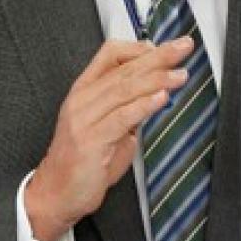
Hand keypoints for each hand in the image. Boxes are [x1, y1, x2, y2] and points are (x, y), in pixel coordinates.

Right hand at [25, 37, 192, 240]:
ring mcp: (84, 119)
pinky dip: (143, 105)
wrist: (57, 193)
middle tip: (183, 47)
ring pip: (124, 89)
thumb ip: (129, 107)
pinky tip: (161, 98)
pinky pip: (121, 118)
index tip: (164, 47)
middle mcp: (83, 99)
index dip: (139, 47)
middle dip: (158, 57)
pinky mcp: (91, 140)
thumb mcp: (109, 126)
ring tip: (179, 74)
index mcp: (85, 90)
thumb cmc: (84, 162)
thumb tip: (158, 92)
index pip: (110, 54)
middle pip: (124, 69)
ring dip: (157, 79)